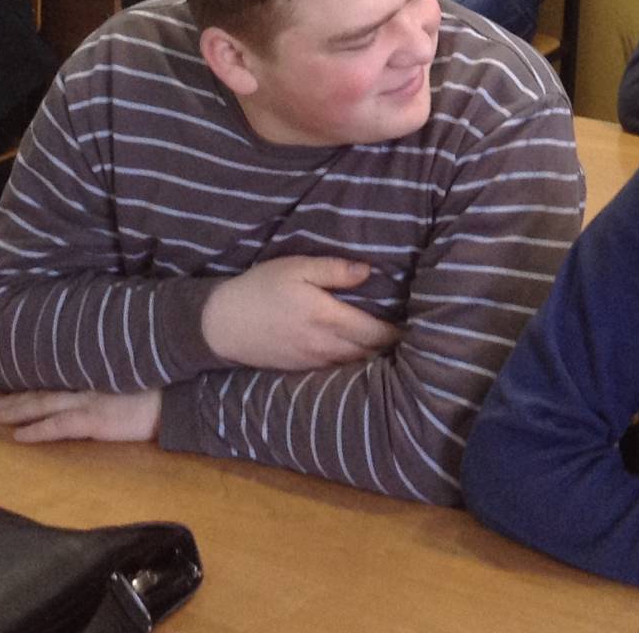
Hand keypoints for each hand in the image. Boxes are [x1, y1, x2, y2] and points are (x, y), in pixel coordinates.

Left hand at [0, 387, 161, 444]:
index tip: (20, 379)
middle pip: (47, 389)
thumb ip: (117, 371)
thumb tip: (106, 377)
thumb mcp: (138, 369)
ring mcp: (89, 402)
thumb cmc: (165, 384)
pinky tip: (18, 436)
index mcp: (99, 371)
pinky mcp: (93, 421)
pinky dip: (36, 430)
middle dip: (20, 396)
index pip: (61, 375)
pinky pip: (56, 427)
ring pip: (44, 404)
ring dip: (19, 409)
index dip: (39, 379)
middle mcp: (89, 383)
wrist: (177, 397)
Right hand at [201, 256, 401, 369]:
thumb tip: (368, 271)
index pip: (375, 332)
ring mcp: (313, 361)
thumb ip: (334, 270)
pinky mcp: (302, 370)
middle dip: (391, 347)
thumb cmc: (261, 288)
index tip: (415, 325)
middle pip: (370, 353)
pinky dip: (353, 365)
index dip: (397, 332)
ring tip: (391, 349)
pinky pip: (337, 371)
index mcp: (328, 317)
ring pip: (355, 365)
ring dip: (374, 358)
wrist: (223, 324)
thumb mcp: (296, 267)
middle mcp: (325, 345)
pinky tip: (360, 357)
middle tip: (411, 338)